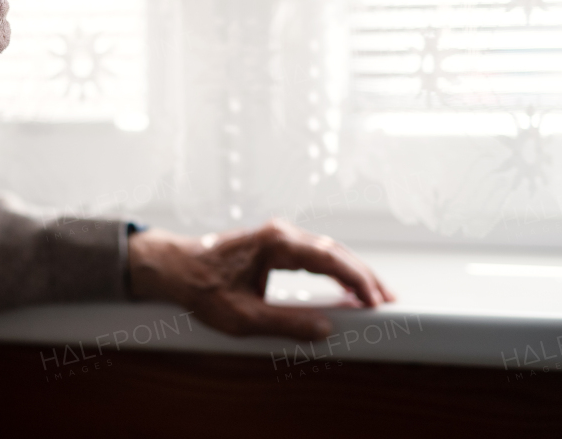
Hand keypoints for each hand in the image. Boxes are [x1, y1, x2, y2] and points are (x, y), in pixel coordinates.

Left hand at [127, 218, 394, 340]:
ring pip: (327, 251)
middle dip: (364, 275)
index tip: (376, 300)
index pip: (329, 257)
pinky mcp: (274, 244)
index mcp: (275, 242)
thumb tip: (325, 328)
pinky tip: (347, 287)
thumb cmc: (200, 287)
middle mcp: (280, 232)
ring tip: (376, 295)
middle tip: (389, 299)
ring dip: (352, 271)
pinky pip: (314, 254)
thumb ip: (286, 323)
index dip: (358, 279)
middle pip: (335, 250)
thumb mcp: (242, 315)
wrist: (173, 266)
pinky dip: (335, 269)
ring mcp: (278, 236)